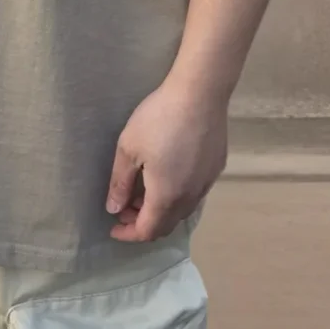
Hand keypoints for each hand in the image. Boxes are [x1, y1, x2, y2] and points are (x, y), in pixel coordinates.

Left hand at [106, 76, 227, 242]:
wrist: (199, 94)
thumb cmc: (158, 120)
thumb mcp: (129, 149)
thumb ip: (120, 183)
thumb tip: (114, 209)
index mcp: (166, 197)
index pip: (147, 231)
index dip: (128, 233)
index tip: (113, 227)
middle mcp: (190, 197)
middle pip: (166, 225)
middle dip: (143, 223)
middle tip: (125, 207)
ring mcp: (206, 183)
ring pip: (182, 210)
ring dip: (161, 209)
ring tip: (144, 190)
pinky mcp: (216, 168)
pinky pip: (194, 193)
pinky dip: (177, 195)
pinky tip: (168, 174)